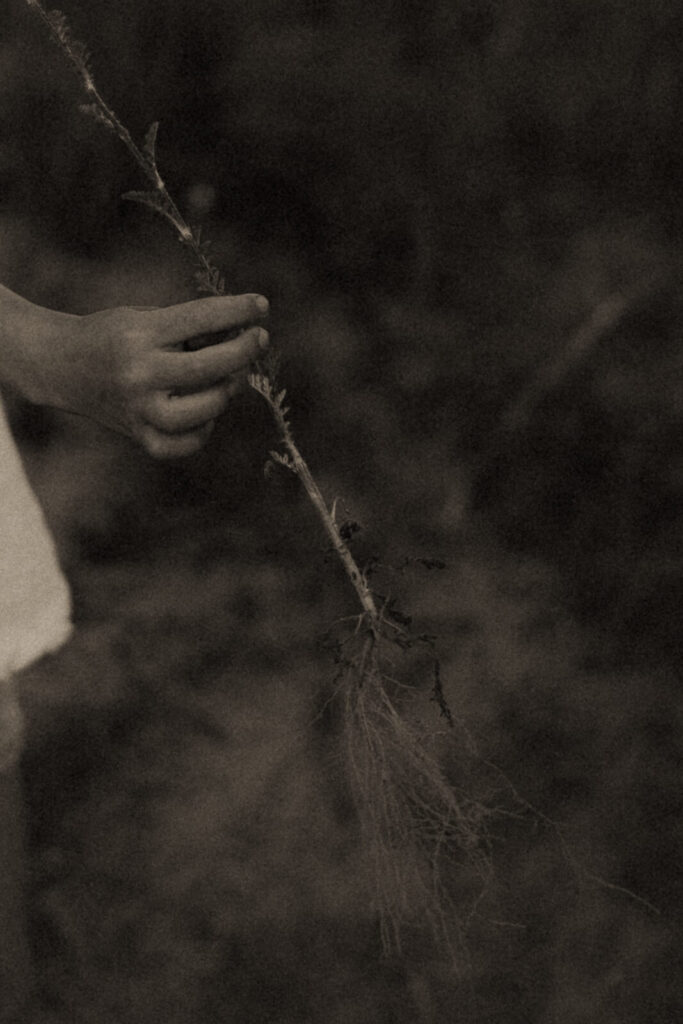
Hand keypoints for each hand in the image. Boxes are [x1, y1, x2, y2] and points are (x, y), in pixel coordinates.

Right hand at [1, 290, 268, 457]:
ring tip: (228, 377)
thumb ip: (192, 328)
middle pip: (212, 367)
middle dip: (244, 350)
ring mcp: (139, 410)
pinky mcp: (139, 436)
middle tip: (258, 338)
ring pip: (207, 410)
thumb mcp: (146, 317)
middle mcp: (139, 375)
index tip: (261, 306)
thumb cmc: (114, 335)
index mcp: (140, 335)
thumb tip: (243, 336)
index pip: (202, 318)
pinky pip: (187, 443)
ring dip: (226, 390)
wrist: (60, 366)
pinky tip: (204, 411)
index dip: (239, 310)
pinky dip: (204, 428)